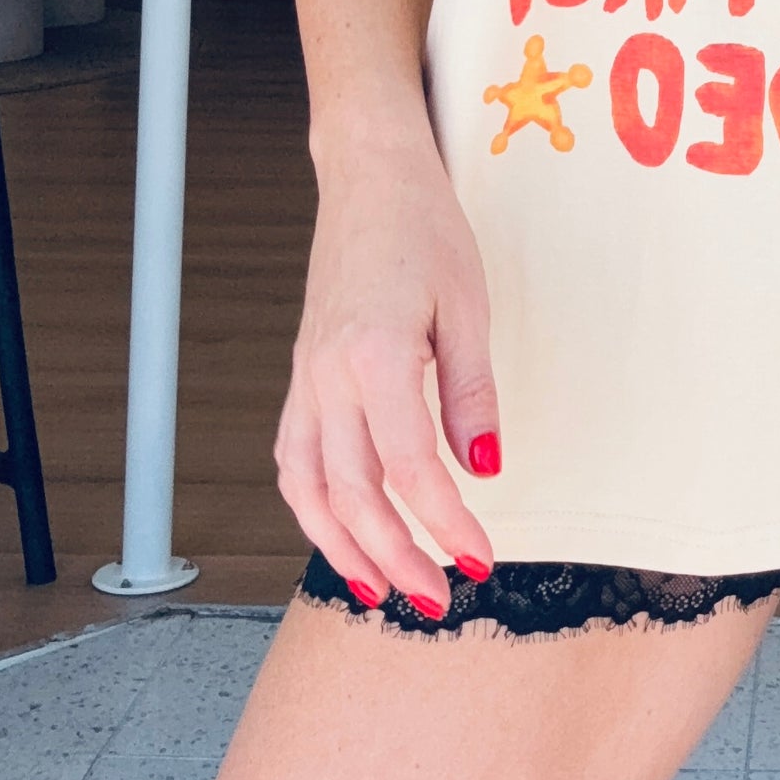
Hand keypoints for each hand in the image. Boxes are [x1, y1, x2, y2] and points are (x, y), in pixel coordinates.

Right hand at [274, 132, 499, 616]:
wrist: (370, 180)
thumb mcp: (469, 306)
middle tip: (439, 600)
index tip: (481, 560)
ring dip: (343, 547)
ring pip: (309, 487)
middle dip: (397, 556)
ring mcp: (306, 378)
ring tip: (382, 591)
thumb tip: (485, 468)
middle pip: (353, 493)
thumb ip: (471, 392)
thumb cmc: (426, 229)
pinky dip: (312, 507)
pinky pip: (294, 458)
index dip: (446, 524)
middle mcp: (328, 376)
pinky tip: (342, 533)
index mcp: (374, 356)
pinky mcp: (302, 376)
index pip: (410, 468)